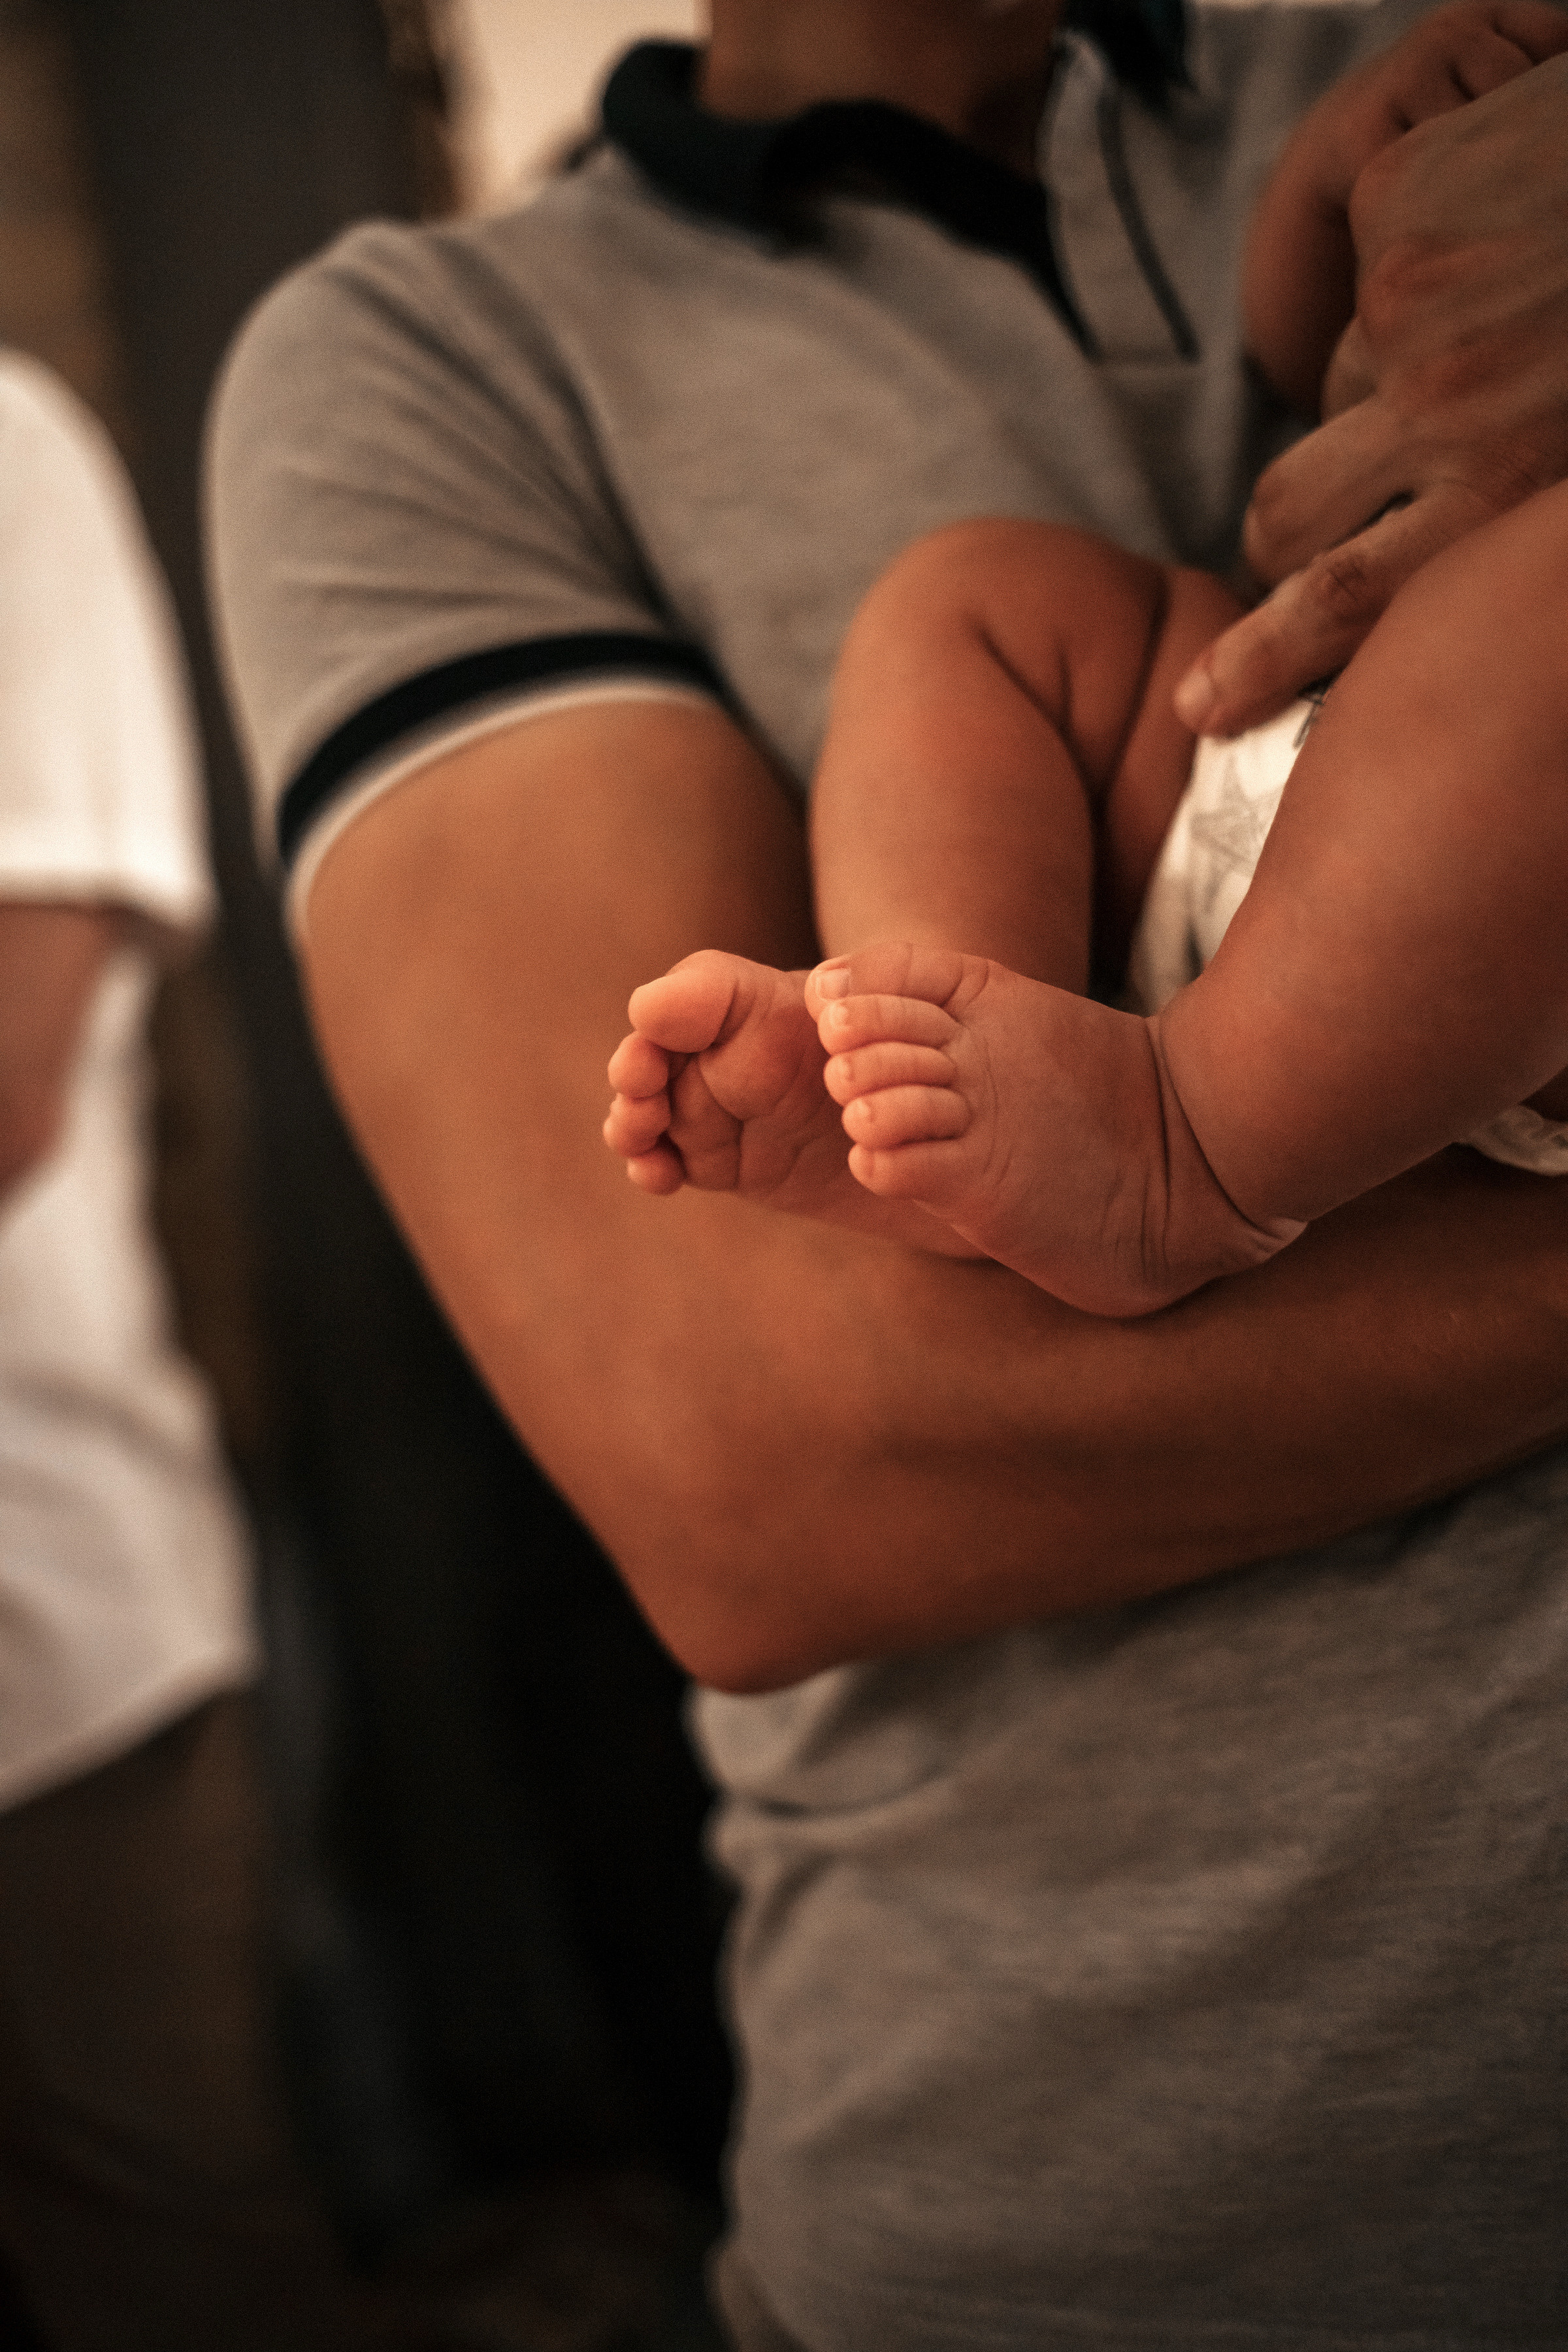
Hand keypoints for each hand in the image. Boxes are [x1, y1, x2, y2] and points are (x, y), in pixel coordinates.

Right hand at [1177, 49, 1567, 736]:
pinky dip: (1419, 280)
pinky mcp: (1397, 197)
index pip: (1337, 600)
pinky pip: (1366, 273)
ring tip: (1494, 354)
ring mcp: (1407, 294)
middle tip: (1315, 541)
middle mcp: (1441, 401)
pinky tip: (1501, 256)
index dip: (1259, 660)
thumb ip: (1491, 556)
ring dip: (1390, 391)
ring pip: (1341, 386)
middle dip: (1288, 537)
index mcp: (1503, 491)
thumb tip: (1415, 619)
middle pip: (1290, 507)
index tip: (1204, 701)